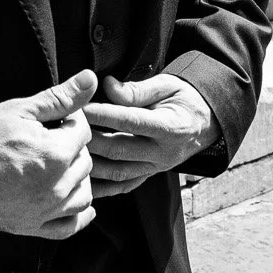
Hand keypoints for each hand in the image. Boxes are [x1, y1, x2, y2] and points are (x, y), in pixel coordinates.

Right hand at [0, 71, 96, 239]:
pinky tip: (71, 200)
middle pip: (85, 162)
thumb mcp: (20, 110)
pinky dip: (78, 215)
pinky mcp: (32, 226)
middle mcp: (57, 186)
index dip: (68, 122)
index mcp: (57, 154)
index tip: (52, 121)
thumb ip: (60, 97)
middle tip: (47, 141)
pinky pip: (70, 226)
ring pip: (84, 194)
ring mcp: (45, 210)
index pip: (84, 131)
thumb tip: (90, 79)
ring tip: (56, 166)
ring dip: (77, 178)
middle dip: (72, 148)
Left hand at [81, 73, 217, 197]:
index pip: (132, 121)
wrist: (205, 123)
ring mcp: (156, 169)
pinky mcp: (148, 177)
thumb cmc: (184, 99)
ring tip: (68, 149)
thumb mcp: (168, 85)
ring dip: (90, 162)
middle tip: (67, 126)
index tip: (81, 106)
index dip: (104, 115)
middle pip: (120, 149)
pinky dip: (100, 186)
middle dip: (90, 138)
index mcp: (172, 128)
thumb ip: (138, 89)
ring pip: (117, 172)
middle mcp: (164, 153)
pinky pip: (121, 186)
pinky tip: (80, 178)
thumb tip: (109, 86)